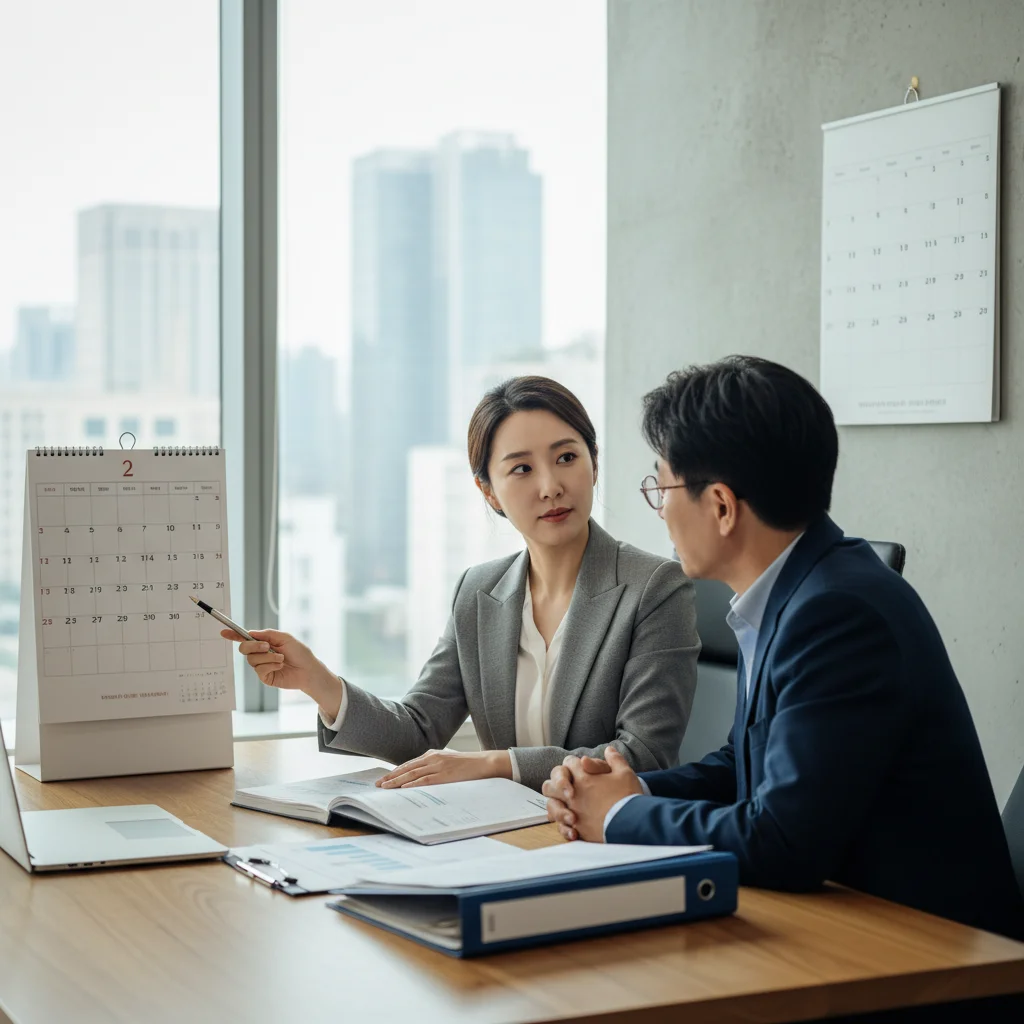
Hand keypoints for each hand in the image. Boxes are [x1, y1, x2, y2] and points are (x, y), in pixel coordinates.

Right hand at [220, 628, 341, 716]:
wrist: (309, 670)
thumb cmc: (300, 653)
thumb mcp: (284, 638)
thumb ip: (267, 634)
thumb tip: (250, 633)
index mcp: (264, 643)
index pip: (245, 639)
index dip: (233, 636)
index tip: (223, 632)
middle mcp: (261, 654)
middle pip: (244, 649)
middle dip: (254, 646)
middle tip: (267, 646)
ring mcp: (262, 666)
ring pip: (252, 660)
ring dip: (268, 657)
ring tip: (281, 659)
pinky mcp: (265, 677)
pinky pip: (259, 670)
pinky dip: (271, 665)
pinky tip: (280, 666)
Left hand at [376, 750, 512, 788]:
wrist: (485, 763)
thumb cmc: (468, 765)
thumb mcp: (448, 762)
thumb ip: (435, 767)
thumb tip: (421, 778)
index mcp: (432, 754)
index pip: (409, 764)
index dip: (395, 772)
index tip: (384, 779)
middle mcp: (432, 758)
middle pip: (407, 768)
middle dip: (391, 777)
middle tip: (378, 785)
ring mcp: (438, 766)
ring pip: (412, 774)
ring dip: (397, 781)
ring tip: (385, 788)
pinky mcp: (444, 775)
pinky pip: (425, 780)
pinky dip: (412, 784)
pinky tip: (403, 788)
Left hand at [542, 748, 641, 842]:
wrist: (632, 824)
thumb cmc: (628, 796)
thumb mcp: (625, 773)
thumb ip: (615, 759)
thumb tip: (609, 750)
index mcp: (583, 777)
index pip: (569, 763)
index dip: (575, 764)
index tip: (583, 768)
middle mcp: (573, 794)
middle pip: (551, 784)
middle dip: (558, 783)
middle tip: (569, 787)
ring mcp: (573, 812)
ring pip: (552, 805)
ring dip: (557, 805)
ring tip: (569, 807)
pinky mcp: (577, 829)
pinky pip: (561, 827)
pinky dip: (564, 826)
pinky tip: (573, 825)